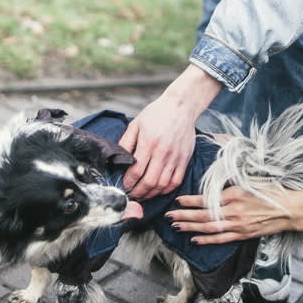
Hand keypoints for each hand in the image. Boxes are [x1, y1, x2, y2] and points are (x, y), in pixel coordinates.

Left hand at [120, 65, 222, 199]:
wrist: (181, 107)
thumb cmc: (156, 114)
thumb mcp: (136, 124)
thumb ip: (125, 143)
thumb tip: (118, 161)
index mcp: (149, 143)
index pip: (136, 171)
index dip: (128, 183)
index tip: (123, 186)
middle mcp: (163, 152)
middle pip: (149, 182)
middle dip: (138, 192)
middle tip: (131, 195)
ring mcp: (176, 157)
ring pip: (163, 185)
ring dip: (151, 194)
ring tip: (142, 195)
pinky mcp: (185, 159)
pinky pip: (176, 181)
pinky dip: (166, 190)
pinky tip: (157, 190)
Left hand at [168, 186, 297, 243]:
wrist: (291, 209)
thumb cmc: (272, 191)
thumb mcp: (251, 180)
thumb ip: (231, 182)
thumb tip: (215, 181)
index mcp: (234, 194)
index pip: (206, 198)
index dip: (189, 201)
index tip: (177, 200)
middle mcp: (234, 210)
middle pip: (202, 215)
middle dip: (183, 216)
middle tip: (168, 216)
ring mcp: (238, 224)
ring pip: (208, 228)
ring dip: (190, 228)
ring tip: (176, 227)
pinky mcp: (243, 234)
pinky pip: (221, 239)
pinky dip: (206, 240)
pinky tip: (194, 240)